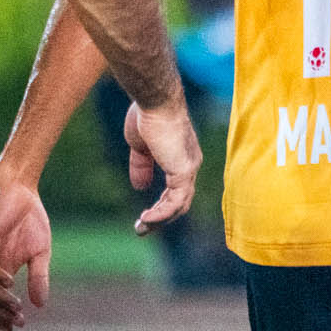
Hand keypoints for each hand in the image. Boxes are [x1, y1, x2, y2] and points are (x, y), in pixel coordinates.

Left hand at [0, 177, 52, 330]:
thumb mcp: (41, 253)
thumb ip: (39, 277)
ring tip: (15, 306)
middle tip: (16, 321)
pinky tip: (10, 282)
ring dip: (0, 297)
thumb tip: (40, 305)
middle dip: (1, 312)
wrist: (22, 191)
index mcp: (4, 269)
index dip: (2, 316)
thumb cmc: (31, 220)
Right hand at [124, 99, 201, 233]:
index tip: (144, 216)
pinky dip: (161, 213)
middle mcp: (190, 164)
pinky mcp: (184, 170)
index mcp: (182, 157)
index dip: (161, 204)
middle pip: (180, 200)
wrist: (155, 102)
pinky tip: (146, 219)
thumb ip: (142, 166)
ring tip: (141, 229)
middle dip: (161, 218)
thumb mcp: (141, 147)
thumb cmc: (147, 116)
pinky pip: (174, 201)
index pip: (177, 188)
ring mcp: (189, 168)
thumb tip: (139, 186)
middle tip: (141, 229)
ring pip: (179, 204)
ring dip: (159, 220)